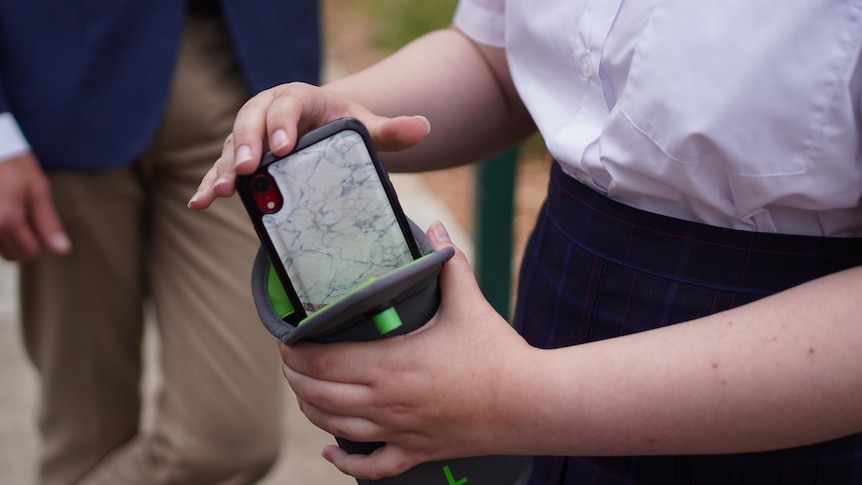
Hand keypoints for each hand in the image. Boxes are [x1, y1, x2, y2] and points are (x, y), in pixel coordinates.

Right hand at [0, 152, 69, 260]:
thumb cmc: (14, 165)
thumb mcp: (38, 190)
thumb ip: (48, 223)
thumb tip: (62, 250)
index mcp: (6, 221)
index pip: (29, 252)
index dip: (39, 239)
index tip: (37, 220)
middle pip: (12, 255)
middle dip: (23, 241)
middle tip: (24, 215)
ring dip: (8, 238)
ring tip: (10, 210)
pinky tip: (2, 211)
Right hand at [188, 82, 430, 209]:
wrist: (327, 129)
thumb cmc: (345, 126)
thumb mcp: (367, 127)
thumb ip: (392, 130)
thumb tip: (423, 128)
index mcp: (298, 98)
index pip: (286, 104)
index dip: (281, 124)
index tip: (283, 148)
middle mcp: (267, 111)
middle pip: (250, 122)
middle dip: (245, 145)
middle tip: (246, 170)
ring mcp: (251, 135)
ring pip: (230, 147)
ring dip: (222, 170)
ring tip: (217, 193)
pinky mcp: (240, 157)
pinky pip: (220, 169)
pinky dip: (209, 183)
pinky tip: (199, 202)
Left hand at [281, 222, 537, 479]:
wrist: (532, 404)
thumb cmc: (498, 355)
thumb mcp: (469, 303)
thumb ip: (448, 263)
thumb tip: (436, 230)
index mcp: (392, 365)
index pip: (323, 361)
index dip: (295, 352)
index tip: (286, 339)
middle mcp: (388, 403)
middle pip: (319, 395)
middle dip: (296, 378)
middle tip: (290, 360)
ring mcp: (400, 432)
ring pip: (336, 428)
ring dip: (311, 410)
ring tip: (304, 392)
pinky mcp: (417, 452)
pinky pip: (371, 467)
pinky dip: (346, 461)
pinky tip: (333, 451)